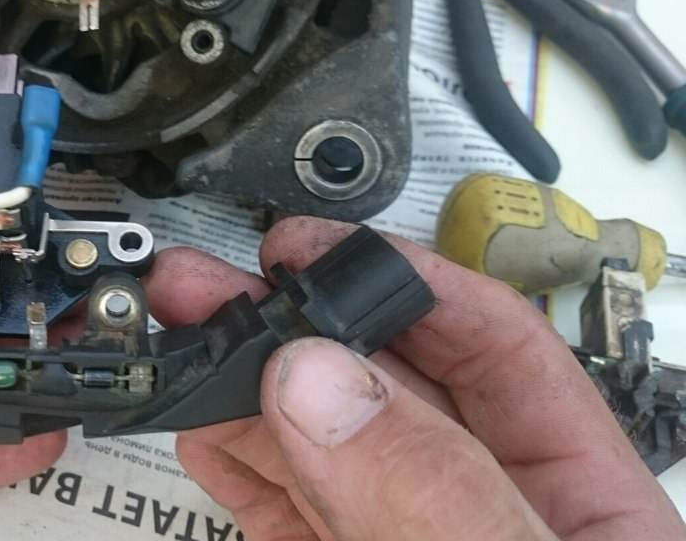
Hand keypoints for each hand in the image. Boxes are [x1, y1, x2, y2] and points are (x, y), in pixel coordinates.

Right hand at [143, 217, 684, 539]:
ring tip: (181, 338)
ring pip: (318, 446)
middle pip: (384, 388)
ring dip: (242, 384)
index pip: (503, 351)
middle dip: (292, 321)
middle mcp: (486, 517)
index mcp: (584, 507)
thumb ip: (444, 501)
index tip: (314, 252)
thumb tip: (329, 388)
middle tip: (208, 285)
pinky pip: (283, 514)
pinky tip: (201, 425)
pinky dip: (234, 465)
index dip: (404, 283)